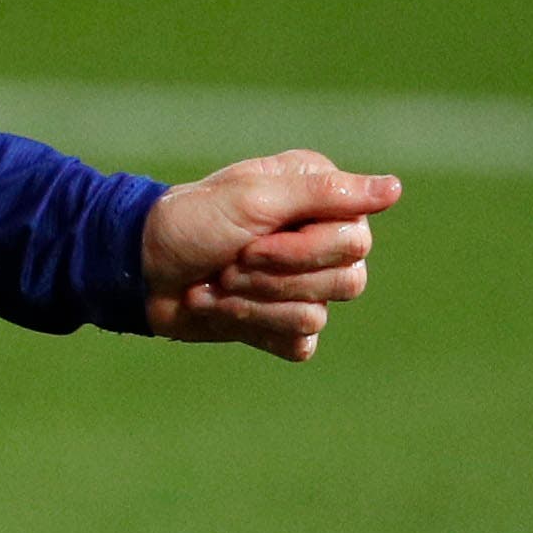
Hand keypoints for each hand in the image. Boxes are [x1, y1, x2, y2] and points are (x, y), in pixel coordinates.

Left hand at [140, 150, 400, 361]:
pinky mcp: (281, 322)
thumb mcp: (254, 198)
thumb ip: (326, 194)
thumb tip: (395, 190)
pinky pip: (300, 342)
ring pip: (317, 314)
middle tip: (229, 264)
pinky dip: (254, 330)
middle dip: (273, 280)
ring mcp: (302, 283)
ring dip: (254, 305)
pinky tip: (221, 310)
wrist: (137, 271)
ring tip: (216, 285)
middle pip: (347, 282)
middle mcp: (318, 239)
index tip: (250, 243)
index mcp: (319, 200)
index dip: (302, 252)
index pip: (355, 242)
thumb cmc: (190, 223)